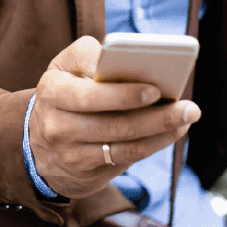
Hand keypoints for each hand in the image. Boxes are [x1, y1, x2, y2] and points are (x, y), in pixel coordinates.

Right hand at [27, 36, 200, 199]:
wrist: (38, 142)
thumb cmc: (65, 91)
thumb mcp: (65, 66)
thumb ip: (88, 55)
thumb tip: (124, 58)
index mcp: (52, 89)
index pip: (88, 94)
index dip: (122, 94)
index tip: (154, 89)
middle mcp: (56, 124)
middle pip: (113, 122)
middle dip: (155, 115)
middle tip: (187, 107)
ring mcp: (69, 152)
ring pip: (124, 143)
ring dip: (161, 131)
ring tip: (187, 117)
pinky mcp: (84, 171)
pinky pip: (125, 158)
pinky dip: (153, 144)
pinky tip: (172, 132)